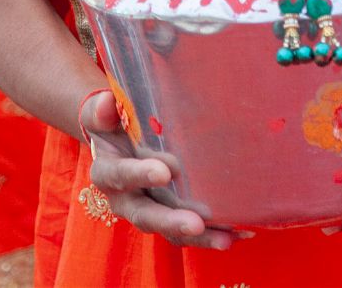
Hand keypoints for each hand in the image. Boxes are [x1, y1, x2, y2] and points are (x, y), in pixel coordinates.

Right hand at [80, 90, 235, 250]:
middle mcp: (125, 200)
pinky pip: (188, 232)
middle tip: (195, 223)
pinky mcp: (168, 219)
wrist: (115, 143)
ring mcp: (148, 212)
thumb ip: (102, 111)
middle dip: (171, 221)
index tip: (164, 173)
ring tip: (225, 239)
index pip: (120, 175)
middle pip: (146, 215)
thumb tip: (107, 102)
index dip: (140, 175)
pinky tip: (239, 233)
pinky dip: (213, 234)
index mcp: (107, 172)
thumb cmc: (112, 125)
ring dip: (198, 237)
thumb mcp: (102, 115)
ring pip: (170, 231)